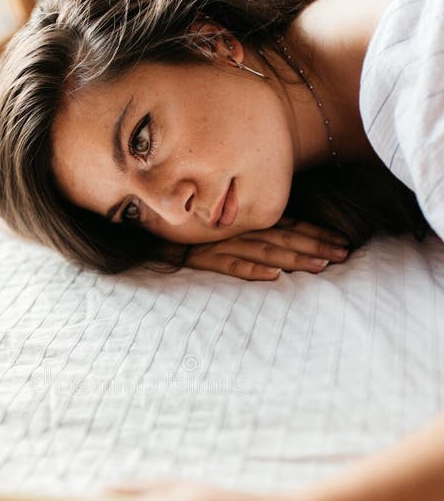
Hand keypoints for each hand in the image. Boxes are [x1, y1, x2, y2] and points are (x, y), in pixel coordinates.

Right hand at [184, 217, 349, 280]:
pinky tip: (272, 278)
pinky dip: (251, 271)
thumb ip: (259, 232)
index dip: (318, 234)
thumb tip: (293, 242)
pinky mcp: (205, 260)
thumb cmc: (197, 233)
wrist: (156, 235)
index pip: (291, 227)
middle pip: (285, 239)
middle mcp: (241, 231)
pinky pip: (231, 266)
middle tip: (343, 255)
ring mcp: (224, 245)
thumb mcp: (231, 227)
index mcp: (250, 223)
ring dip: (293, 259)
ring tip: (320, 266)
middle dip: (316, 246)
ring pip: (265, 252)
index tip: (344, 242)